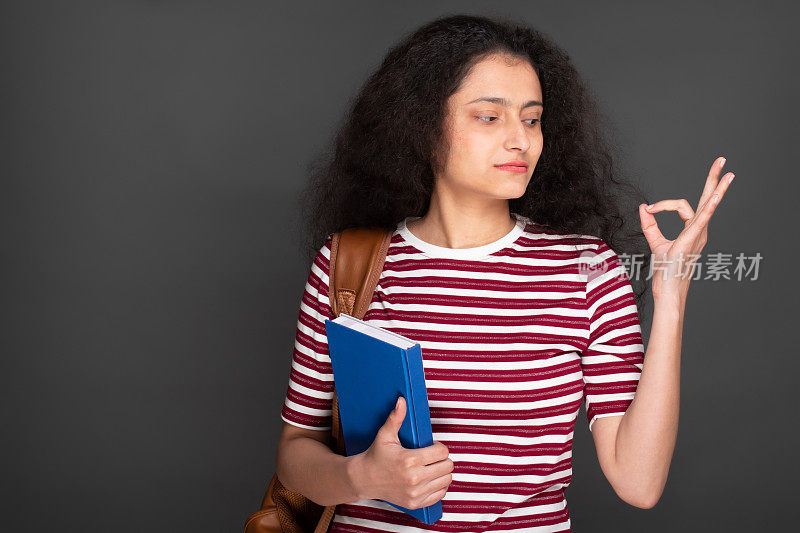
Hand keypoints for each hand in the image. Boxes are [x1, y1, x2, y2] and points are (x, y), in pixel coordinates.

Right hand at [355, 396, 452, 508]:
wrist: (364, 479)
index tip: (432, 446)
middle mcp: (414, 478)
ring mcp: (415, 493)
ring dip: (442, 472)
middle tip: (432, 456)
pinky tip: (428, 479)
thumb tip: (402, 400)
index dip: (439, 447)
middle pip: (448, 466)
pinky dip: (438, 486)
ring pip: (447, 480)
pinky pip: (440, 494)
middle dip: (442, 459)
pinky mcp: (415, 503)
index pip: (442, 452)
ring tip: (431, 467)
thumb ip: (396, 418)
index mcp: (409, 460)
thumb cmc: (375, 456)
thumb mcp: (385, 435)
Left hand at [638, 156, 733, 298]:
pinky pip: (703, 219)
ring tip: (727, 172)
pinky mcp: (693, 239)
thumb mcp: (655, 241)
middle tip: (722, 161)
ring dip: (718, 188)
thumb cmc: (666, 269)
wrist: (668, 287)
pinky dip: (709, 207)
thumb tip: (643, 207)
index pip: (680, 205)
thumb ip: (649, 224)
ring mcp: (699, 234)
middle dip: (714, 180)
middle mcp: (700, 229)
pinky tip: (716, 196)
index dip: (663, 204)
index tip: (649, 209)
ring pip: (709, 205)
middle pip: (708, 199)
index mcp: (693, 229)